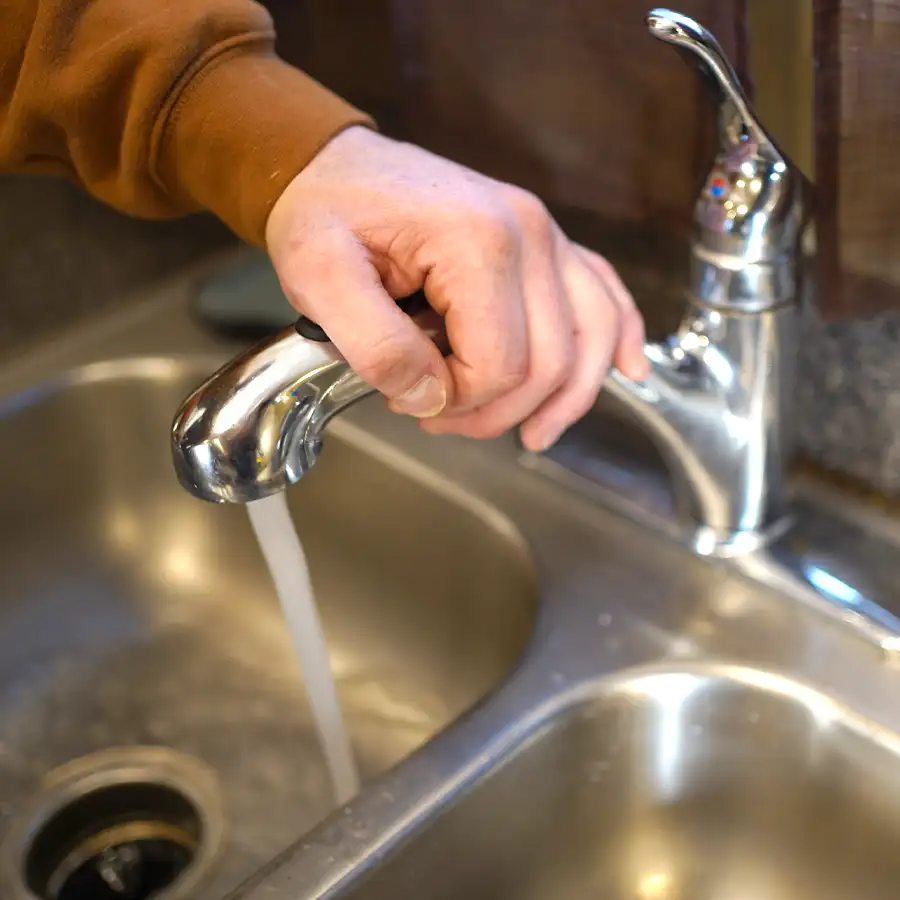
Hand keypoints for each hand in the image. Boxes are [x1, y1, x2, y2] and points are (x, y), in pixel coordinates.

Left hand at [265, 126, 647, 451]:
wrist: (333, 168)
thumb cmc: (325, 214)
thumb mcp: (319, 278)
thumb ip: (375, 347)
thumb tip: (431, 399)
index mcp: (479, 242)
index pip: (501, 364)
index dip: (462, 404)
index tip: (411, 403)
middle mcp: (529, 234)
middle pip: (551, 360)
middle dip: (500, 411)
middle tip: (442, 420)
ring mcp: (545, 236)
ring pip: (591, 337)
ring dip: (570, 397)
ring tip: (534, 434)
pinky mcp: (545, 243)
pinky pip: (603, 294)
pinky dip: (619, 338)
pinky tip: (631, 371)